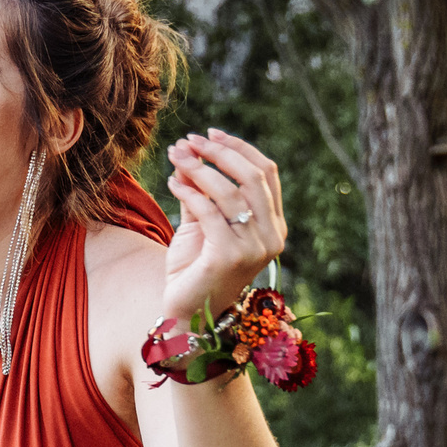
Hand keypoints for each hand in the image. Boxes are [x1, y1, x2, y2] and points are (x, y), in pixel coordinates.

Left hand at [161, 129, 286, 325]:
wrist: (185, 312)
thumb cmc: (195, 268)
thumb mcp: (202, 223)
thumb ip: (202, 191)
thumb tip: (191, 152)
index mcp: (274, 226)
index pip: (267, 173)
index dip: (239, 148)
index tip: (210, 133)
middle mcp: (272, 236)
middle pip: (252, 177)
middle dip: (218, 153)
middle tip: (189, 141)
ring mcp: (254, 248)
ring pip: (230, 192)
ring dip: (199, 168)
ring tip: (176, 156)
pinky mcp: (229, 257)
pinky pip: (209, 212)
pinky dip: (189, 191)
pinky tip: (172, 182)